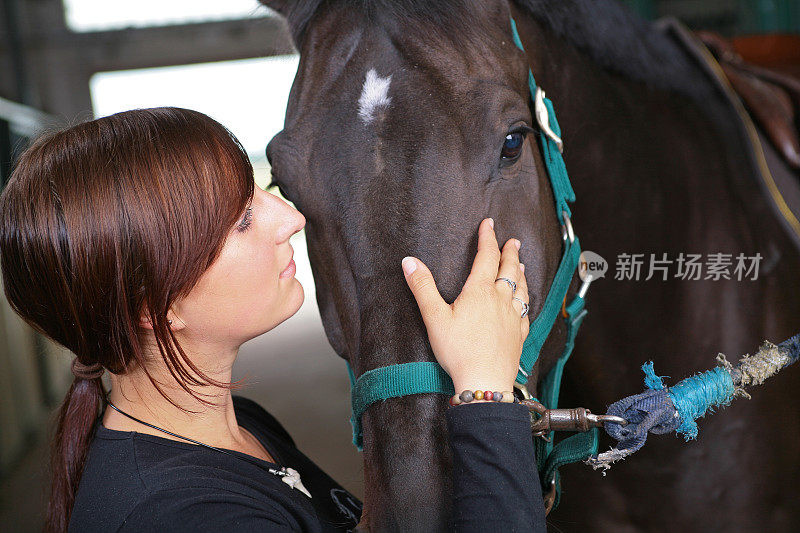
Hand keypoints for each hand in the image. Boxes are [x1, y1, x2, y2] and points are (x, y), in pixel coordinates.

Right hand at [401, 218, 529, 398]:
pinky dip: (526, 300)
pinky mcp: (519, 334)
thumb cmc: (458, 350)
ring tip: (521, 264)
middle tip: (512, 241)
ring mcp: (513, 317)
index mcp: (480, 291)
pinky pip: (526, 311)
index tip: (488, 224)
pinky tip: (524, 302)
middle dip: (510, 252)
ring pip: (521, 288)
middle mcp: (501, 300)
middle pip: (509, 269)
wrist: (484, 381)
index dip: (487, 238)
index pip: (486, 257)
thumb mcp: (434, 317)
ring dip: (521, 273)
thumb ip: (423, 287)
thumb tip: (410, 261)